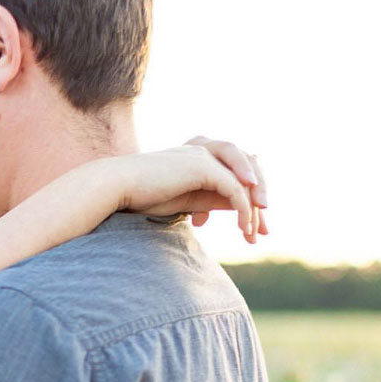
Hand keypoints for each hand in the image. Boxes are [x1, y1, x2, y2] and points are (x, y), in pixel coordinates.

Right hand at [107, 137, 268, 242]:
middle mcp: (205, 148)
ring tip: (255, 230)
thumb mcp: (188, 199)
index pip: (237, 171)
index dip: (249, 199)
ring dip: (255, 204)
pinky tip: (242, 227)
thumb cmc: (144, 195)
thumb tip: (239, 209)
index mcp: (200, 154)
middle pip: (248, 169)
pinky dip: (241, 208)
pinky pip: (233, 187)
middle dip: (258, 202)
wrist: (118, 187)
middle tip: (262, 232)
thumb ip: (213, 198)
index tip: (252, 230)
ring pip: (245, 175)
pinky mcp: (201, 165)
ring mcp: (204, 154)